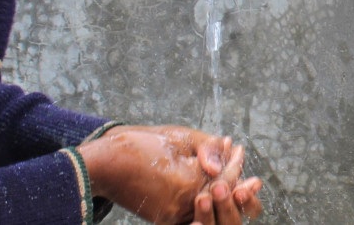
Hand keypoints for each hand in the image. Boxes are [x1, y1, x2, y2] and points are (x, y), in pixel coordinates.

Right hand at [79, 125, 263, 224]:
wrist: (103, 164)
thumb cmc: (138, 145)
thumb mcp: (178, 137)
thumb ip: (207, 146)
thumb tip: (228, 150)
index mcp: (188, 183)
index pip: (224, 178)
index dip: (235, 163)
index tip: (238, 150)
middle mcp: (183, 205)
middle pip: (223, 203)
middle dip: (238, 190)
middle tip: (251, 180)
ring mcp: (172, 217)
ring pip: (210, 215)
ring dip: (225, 202)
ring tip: (237, 188)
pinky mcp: (164, 220)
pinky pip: (193, 218)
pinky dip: (206, 210)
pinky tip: (212, 198)